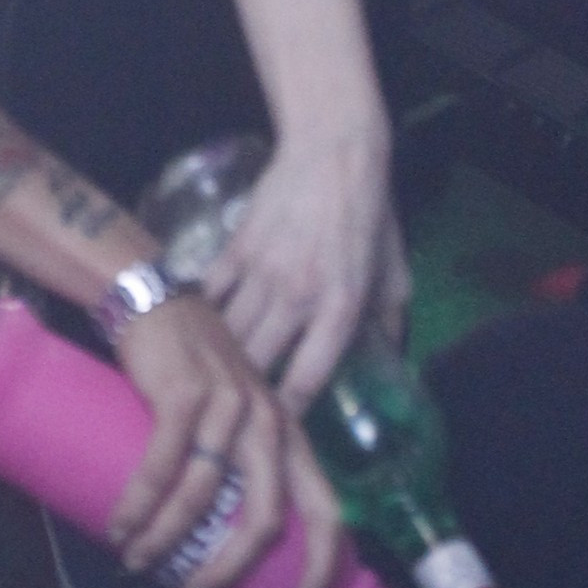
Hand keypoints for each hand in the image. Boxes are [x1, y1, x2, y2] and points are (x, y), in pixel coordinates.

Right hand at [105, 291, 345, 587]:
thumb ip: (241, 456)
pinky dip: (138, 505)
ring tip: (136, 558)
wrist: (155, 299)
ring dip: (165, 539)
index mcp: (288, 433)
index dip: (323, 561)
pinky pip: (162, 466)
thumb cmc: (193, 363)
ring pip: (203, 497)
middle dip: (230, 567)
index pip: (326, 506)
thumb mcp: (236, 409)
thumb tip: (222, 528)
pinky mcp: (183, 394)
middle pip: (265, 517)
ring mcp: (228, 406)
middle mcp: (269, 422)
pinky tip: (120, 526)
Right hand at [201, 127, 403, 410]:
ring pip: (226, 334)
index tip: (275, 436)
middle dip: (242, 396)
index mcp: (341, 306)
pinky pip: (208, 294)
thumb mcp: (394, 269)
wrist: (334, 151)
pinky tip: (192, 334)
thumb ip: (390, 315)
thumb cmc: (370, 211)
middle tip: (233, 418)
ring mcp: (262, 272)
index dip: (287, 415)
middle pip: (256, 364)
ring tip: (207, 386)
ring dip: (217, 361)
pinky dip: (200, 316)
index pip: (307, 378)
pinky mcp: (237, 248)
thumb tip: (392, 353)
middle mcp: (298, 296)